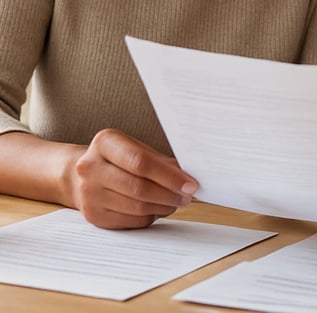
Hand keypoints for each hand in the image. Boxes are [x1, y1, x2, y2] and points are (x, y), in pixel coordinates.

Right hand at [68, 128, 198, 228]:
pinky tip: (157, 209)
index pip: (141, 162)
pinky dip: (150, 217)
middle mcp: (91, 167)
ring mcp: (89, 194)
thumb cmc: (117, 160)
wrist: (80, 175)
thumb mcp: (136, 149)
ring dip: (163, 207)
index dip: (169, 176)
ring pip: (136, 207)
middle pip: (139, 187)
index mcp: (105, 142)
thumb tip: (188, 177)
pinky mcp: (93, 215)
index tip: (190, 184)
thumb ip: (160, 161)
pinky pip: (130, 221)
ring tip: (175, 202)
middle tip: (187, 196)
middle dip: (169, 194)